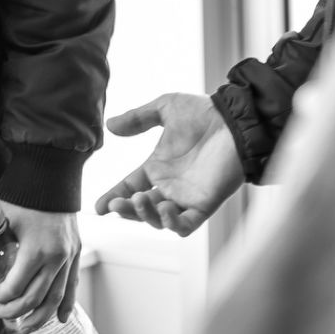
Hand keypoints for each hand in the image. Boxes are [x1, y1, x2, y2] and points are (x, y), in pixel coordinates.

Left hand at [0, 200, 80, 325]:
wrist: (50, 174)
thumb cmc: (21, 195)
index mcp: (36, 248)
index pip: (16, 287)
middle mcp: (57, 256)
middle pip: (36, 298)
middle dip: (14, 311)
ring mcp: (70, 254)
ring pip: (56, 297)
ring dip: (39, 317)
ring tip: (24, 328)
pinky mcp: (76, 251)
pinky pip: (72, 284)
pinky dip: (66, 304)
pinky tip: (60, 319)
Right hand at [93, 92, 244, 236]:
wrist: (237, 118)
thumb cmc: (204, 113)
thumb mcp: (165, 109)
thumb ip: (138, 119)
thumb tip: (110, 126)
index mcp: (157, 168)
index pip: (129, 188)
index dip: (113, 199)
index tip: (98, 207)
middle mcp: (169, 186)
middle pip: (140, 209)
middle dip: (126, 210)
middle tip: (115, 204)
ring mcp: (186, 198)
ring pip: (159, 220)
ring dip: (145, 216)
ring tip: (139, 199)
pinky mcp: (204, 204)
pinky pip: (185, 224)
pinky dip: (172, 223)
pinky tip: (164, 208)